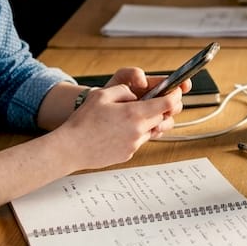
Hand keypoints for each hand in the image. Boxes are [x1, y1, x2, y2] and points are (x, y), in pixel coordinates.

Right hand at [64, 82, 183, 166]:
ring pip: (151, 130)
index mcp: (134, 114)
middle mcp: (138, 131)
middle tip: (151, 103)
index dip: (174, 96)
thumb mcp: (102, 95)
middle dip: (160, 109)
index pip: (167, 104)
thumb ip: (124, 91)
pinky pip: (138, 141)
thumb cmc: (82, 122)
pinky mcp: (128, 154)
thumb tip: (135, 94)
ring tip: (127, 117)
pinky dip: (134, 134)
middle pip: (162, 118)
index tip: (176, 92)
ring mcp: (134, 145)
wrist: (70, 148)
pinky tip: (117, 131)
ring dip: (146, 122)